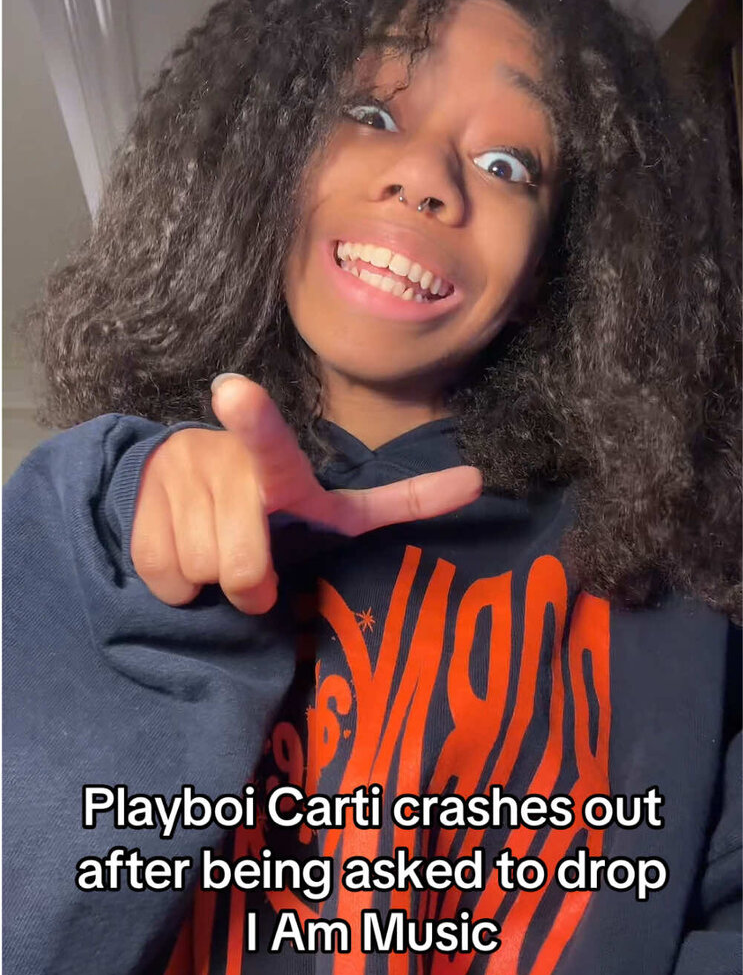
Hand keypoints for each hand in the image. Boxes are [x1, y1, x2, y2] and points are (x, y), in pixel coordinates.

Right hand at [131, 375, 481, 613]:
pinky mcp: (139, 499)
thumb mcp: (332, 507)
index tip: (233, 390)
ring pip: (200, 573)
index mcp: (281, 469)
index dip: (257, 422)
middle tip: (249, 566)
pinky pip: (163, 576)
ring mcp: (179, 476)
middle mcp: (227, 461)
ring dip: (210, 580)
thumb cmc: (271, 509)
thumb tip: (476, 481)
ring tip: (212, 544)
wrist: (180, 492)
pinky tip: (179, 547)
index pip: (274, 448)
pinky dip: (174, 584)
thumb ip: (399, 502)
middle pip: (241, 565)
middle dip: (249, 584)